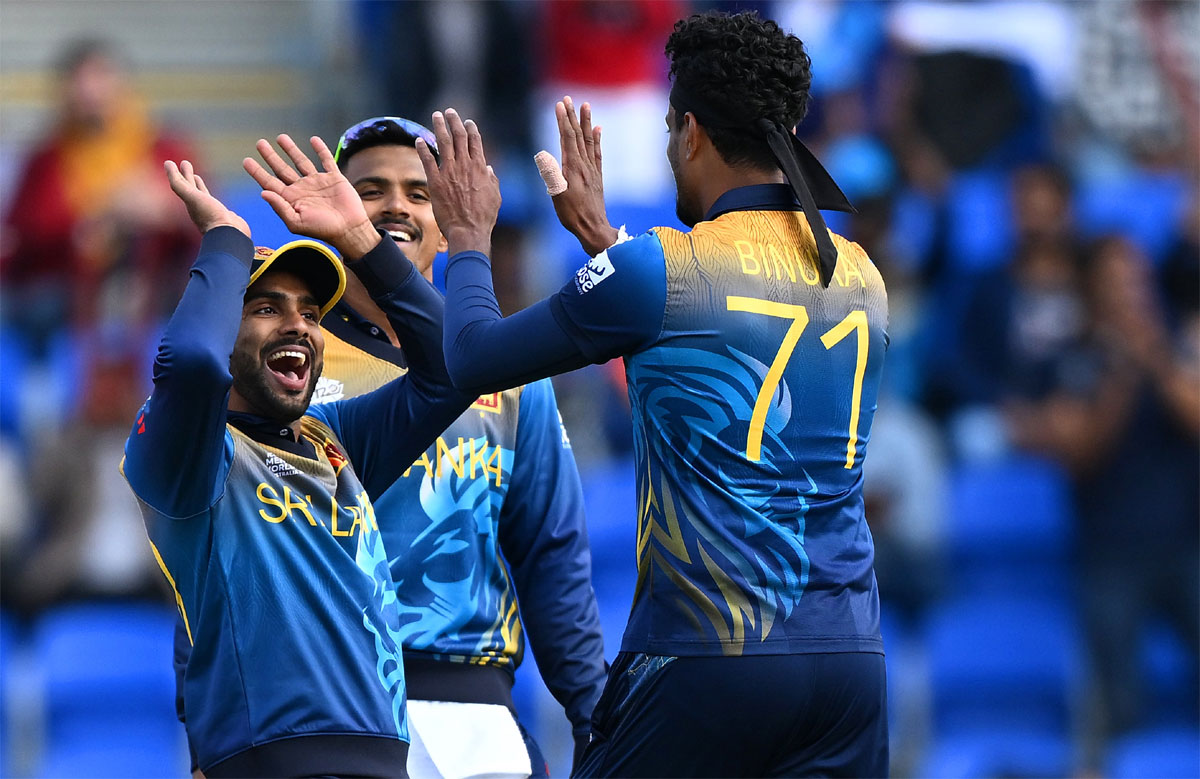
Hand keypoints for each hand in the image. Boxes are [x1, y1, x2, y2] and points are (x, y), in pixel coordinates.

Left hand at [164, 160, 249, 237]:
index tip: (174, 162)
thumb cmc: (210, 215)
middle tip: (185, 163)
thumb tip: (167, 163)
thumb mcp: (191, 196)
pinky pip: (217, 206)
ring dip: (199, 186)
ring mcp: (212, 212)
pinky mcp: (224, 217)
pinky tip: (216, 201)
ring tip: (197, 177)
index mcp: (191, 202)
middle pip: (191, 188)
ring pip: (203, 196)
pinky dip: (214, 200)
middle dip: (187, 176)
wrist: (229, 233)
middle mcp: (200, 207)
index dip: (179, 173)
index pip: (183, 184)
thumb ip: (178, 182)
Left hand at [243, 134, 377, 259]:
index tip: (246, 161)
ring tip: (281, 137)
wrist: (349, 229)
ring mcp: (317, 182)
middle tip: (260, 143)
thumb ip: (280, 207)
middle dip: (270, 156)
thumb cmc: (322, 230)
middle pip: (282, 169)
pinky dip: (320, 150)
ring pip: (301, 161)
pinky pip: (326, 160)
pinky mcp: (334, 178)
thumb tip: (262, 193)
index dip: (257, 172)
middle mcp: (302, 189)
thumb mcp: (296, 222)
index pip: (270, 182)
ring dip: (291, 149)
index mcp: (291, 199)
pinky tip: (314, 140)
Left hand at [416, 108, 500, 255]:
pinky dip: (423, 148)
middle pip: (459, 136)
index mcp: (479, 167)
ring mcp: (449, 172)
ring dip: (439, 127)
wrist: (469, 231)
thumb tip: (489, 169)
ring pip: (444, 142)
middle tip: (449, 111)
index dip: (471, 129)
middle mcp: (465, 166)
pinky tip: (418, 140)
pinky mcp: (436, 182)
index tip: (468, 122)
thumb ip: (492, 180)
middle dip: (454, 121)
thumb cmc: (484, 217)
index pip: (475, 141)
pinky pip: (428, 160)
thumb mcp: (495, 196)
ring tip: (436, 115)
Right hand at [538, 96, 616, 255]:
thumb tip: (544, 155)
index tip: (559, 104)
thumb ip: (551, 174)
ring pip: (588, 140)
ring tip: (586, 105)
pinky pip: (597, 152)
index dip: (563, 120)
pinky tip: (598, 129)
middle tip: (569, 98)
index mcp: (572, 167)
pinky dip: (597, 139)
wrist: (593, 227)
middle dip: (572, 115)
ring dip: (586, 122)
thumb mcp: (557, 195)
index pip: (567, 138)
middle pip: (577, 135)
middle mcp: (584, 164)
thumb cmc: (572, 214)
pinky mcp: (596, 175)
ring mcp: (592, 169)